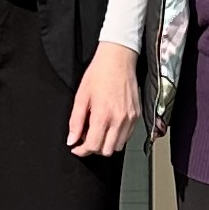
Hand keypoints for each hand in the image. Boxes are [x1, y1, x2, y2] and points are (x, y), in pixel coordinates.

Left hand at [67, 43, 140, 158]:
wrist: (118, 59)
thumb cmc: (99, 73)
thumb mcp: (81, 96)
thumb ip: (76, 121)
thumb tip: (71, 139)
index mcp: (103, 115)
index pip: (93, 146)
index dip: (82, 150)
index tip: (76, 148)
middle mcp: (119, 120)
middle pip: (106, 150)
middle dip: (94, 148)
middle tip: (85, 138)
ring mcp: (130, 118)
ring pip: (118, 146)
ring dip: (106, 143)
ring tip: (97, 130)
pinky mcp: (137, 115)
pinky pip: (127, 136)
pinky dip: (117, 136)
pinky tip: (109, 125)